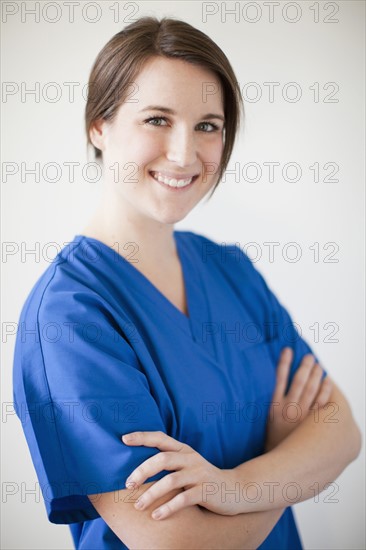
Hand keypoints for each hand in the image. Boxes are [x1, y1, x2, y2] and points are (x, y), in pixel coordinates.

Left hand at [121, 431, 239, 518]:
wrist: (235, 489)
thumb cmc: (202, 479)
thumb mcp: (187, 465)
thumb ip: (170, 462)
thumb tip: (137, 466)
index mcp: (184, 450)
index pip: (161, 438)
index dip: (142, 437)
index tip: (124, 439)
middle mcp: (190, 458)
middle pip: (162, 459)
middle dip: (142, 471)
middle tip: (128, 484)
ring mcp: (198, 474)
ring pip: (171, 480)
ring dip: (152, 494)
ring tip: (138, 506)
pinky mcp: (205, 491)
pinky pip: (183, 499)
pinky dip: (168, 508)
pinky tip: (156, 516)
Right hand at [265, 347, 331, 451]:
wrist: (277, 460)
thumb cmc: (272, 436)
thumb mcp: (266, 417)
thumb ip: (270, 400)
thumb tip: (272, 381)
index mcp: (274, 406)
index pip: (279, 378)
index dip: (284, 363)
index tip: (288, 350)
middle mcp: (289, 409)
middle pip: (299, 382)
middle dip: (305, 367)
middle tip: (310, 356)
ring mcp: (302, 417)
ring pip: (312, 391)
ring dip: (316, 376)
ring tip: (319, 366)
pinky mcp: (312, 425)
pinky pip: (322, 405)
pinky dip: (326, 392)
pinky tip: (327, 383)